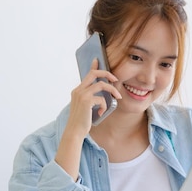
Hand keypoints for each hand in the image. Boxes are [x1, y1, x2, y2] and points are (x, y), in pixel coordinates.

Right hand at [55, 58, 121, 180]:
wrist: (74, 131)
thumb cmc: (82, 121)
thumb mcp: (86, 107)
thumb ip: (92, 98)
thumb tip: (104, 94)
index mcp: (78, 90)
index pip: (88, 74)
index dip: (94, 66)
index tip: (98, 59)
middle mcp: (78, 90)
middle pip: (94, 73)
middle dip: (107, 73)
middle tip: (115, 79)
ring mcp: (81, 95)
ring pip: (101, 85)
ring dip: (112, 90)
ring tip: (118, 97)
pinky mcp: (86, 101)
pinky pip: (101, 99)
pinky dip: (104, 106)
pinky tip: (101, 113)